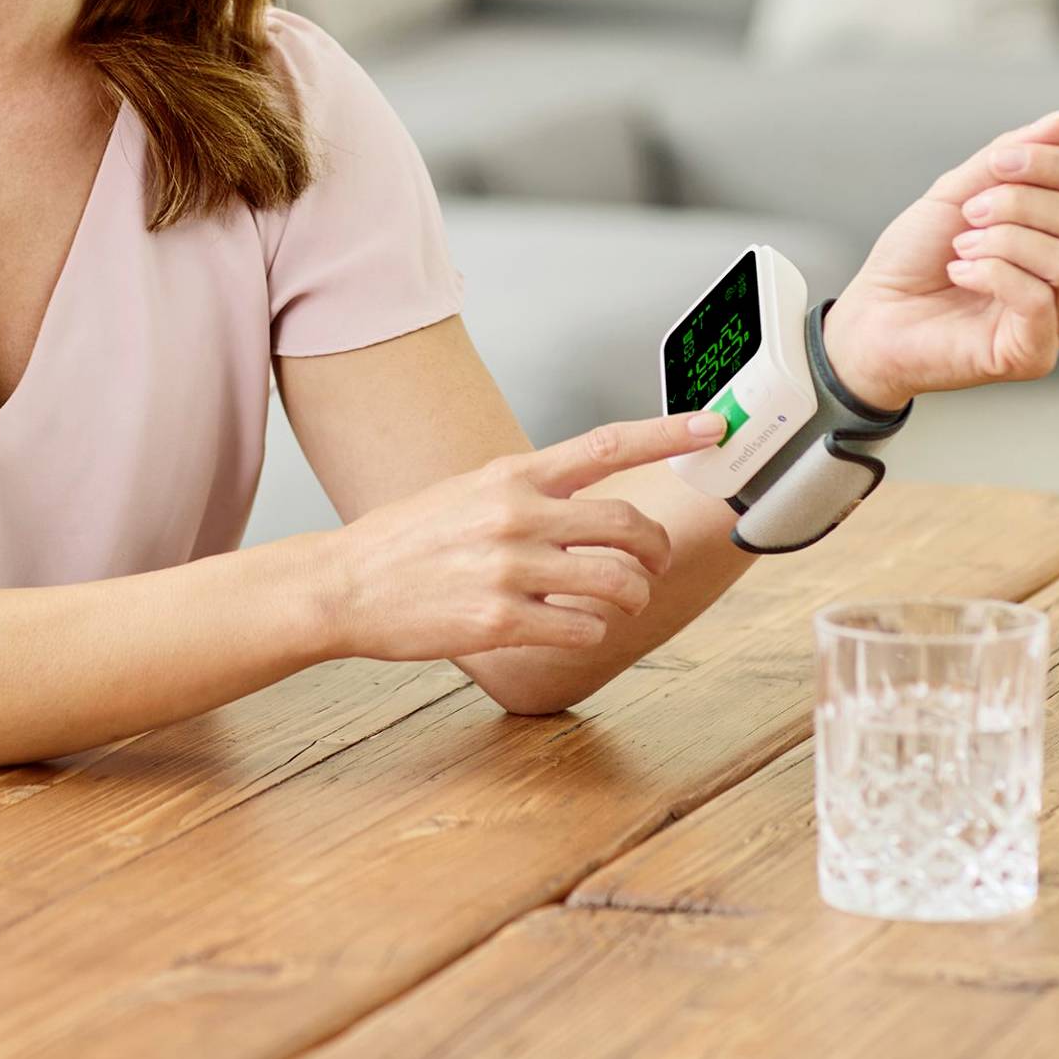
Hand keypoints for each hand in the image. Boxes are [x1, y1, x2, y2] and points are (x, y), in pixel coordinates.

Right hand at [318, 413, 728, 660]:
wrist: (344, 584)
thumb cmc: (407, 540)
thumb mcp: (468, 493)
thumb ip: (528, 493)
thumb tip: (587, 504)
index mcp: (511, 475)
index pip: (606, 444)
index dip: (668, 433)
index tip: (714, 426)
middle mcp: (516, 515)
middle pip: (628, 524)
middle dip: (656, 548)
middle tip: (653, 562)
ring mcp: (510, 569)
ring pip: (618, 582)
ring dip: (632, 597)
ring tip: (619, 602)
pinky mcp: (500, 620)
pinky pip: (582, 629)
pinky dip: (591, 632)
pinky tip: (569, 628)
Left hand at [823, 106, 1058, 410]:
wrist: (870, 315)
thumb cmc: (912, 257)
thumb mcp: (956, 193)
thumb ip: (1009, 157)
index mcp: (1056, 234)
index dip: (1052, 163)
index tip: (995, 165)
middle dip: (1019, 202)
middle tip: (968, 215)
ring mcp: (1056, 319)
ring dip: (1005, 240)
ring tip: (961, 248)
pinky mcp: (1034, 354)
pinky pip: (1040, 300)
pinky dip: (994, 274)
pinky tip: (961, 274)